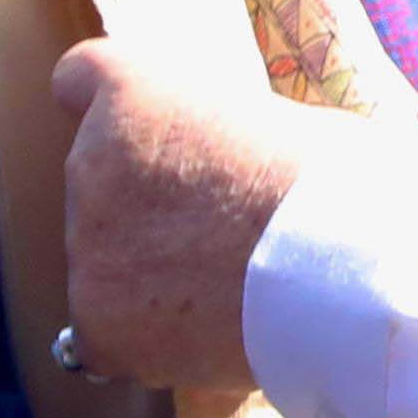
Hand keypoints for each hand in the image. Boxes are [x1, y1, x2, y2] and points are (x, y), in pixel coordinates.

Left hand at [53, 39, 333, 392]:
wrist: (338, 271)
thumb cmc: (336, 183)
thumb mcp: (283, 122)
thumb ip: (230, 136)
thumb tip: (239, 166)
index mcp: (131, 91)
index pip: (79, 79)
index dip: (115, 115)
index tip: (143, 136)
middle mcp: (89, 160)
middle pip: (101, 183)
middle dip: (151, 207)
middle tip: (223, 230)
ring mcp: (86, 245)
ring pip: (105, 261)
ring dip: (151, 273)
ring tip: (230, 292)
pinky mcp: (96, 321)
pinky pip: (102, 333)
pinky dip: (144, 338)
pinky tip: (200, 338)